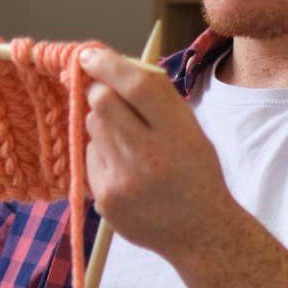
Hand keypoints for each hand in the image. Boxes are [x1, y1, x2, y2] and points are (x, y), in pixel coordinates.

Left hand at [79, 48, 234, 261]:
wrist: (198, 232)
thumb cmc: (195, 172)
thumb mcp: (190, 129)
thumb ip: (156, 97)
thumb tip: (110, 63)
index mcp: (177, 134)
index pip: (135, 85)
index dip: (108, 64)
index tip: (89, 55)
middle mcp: (149, 156)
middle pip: (102, 102)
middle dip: (100, 92)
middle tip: (108, 96)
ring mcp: (123, 180)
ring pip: (92, 127)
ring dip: (104, 125)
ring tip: (129, 144)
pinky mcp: (104, 198)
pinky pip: (89, 156)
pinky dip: (102, 154)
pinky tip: (125, 169)